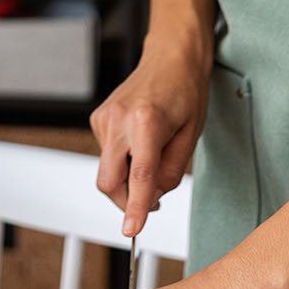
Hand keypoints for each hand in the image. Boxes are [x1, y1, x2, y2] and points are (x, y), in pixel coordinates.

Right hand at [90, 40, 208, 238]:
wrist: (170, 56)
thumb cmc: (185, 91)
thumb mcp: (191, 136)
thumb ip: (171, 172)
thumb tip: (151, 197)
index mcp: (147, 122)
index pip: (139, 176)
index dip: (135, 208)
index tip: (131, 232)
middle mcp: (119, 119)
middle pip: (109, 181)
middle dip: (126, 200)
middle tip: (152, 198)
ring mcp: (104, 117)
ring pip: (107, 171)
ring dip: (127, 177)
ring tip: (152, 152)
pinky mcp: (98, 118)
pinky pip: (106, 154)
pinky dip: (122, 159)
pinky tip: (139, 140)